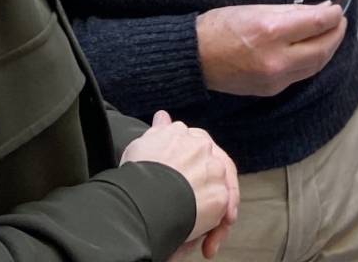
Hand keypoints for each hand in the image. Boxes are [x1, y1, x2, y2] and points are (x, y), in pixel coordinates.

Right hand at [123, 111, 238, 257]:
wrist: (141, 195)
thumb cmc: (136, 172)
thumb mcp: (144, 144)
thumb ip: (158, 131)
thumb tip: (162, 116)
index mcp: (182, 133)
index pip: (193, 147)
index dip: (188, 168)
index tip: (179, 185)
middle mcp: (202, 146)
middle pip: (208, 168)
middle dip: (200, 191)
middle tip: (192, 214)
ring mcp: (213, 169)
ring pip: (216, 191)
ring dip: (206, 212)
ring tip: (194, 235)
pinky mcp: (220, 195)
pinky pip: (221, 211)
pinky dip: (212, 228)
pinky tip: (202, 241)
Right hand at [195, 3, 346, 96]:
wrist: (196, 58)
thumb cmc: (222, 26)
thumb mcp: (255, 9)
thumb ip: (291, 11)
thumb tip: (320, 10)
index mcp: (270, 32)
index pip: (316, 24)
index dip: (332, 15)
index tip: (338, 7)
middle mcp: (276, 59)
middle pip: (321, 49)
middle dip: (336, 34)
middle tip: (340, 21)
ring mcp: (275, 79)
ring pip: (315, 66)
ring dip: (328, 49)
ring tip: (331, 34)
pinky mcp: (272, 90)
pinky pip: (301, 75)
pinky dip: (312, 60)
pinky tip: (312, 49)